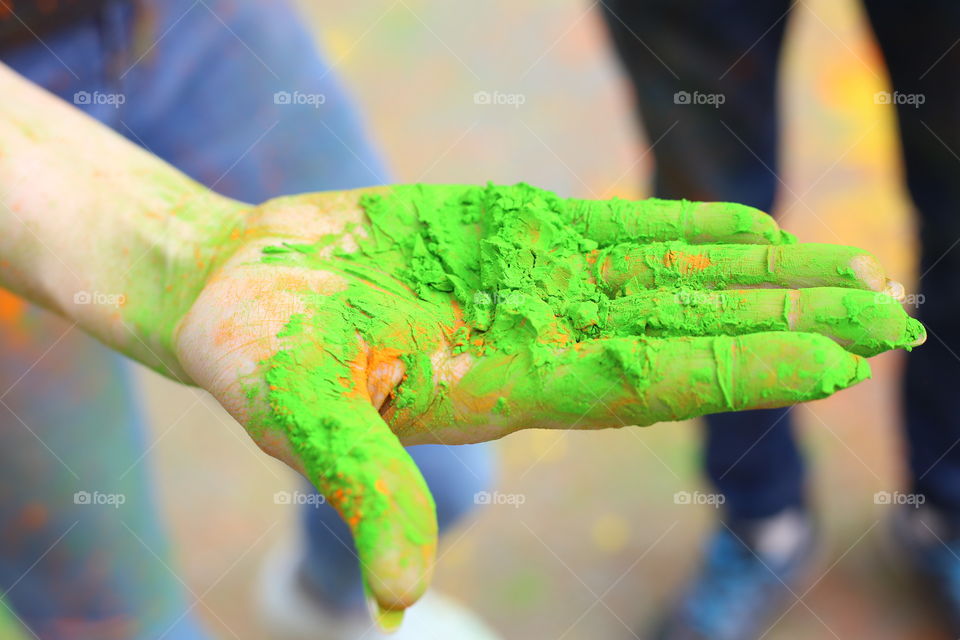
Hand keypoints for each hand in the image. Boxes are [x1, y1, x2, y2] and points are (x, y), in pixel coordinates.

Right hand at [173, 183, 922, 618]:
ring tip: (850, 267)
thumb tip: (400, 599)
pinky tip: (754, 227)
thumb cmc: (255, 351)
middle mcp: (539, 341)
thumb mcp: (294, 412)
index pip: (647, 381)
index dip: (740, 368)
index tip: (835, 358)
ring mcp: (532, 285)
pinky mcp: (513, 235)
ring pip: (670, 277)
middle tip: (893, 316)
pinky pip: (620, 230)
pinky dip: (690, 228)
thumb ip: (359, 486)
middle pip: (688, 332)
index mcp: (503, 387)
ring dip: (761, 272)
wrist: (237, 287)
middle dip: (789, 323)